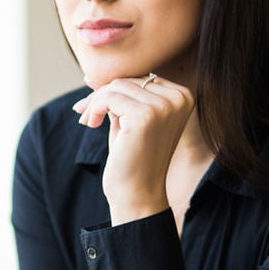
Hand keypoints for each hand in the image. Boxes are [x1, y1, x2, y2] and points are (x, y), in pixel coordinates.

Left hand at [72, 74, 194, 225]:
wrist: (137, 195)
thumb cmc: (132, 160)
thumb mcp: (127, 121)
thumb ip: (117, 96)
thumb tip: (91, 74)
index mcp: (183, 97)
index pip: (141, 78)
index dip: (113, 90)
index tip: (93, 105)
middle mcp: (179, 99)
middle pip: (128, 80)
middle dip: (101, 96)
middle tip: (85, 115)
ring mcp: (165, 106)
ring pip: (116, 86)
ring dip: (96, 102)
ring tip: (88, 121)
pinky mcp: (146, 115)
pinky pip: (110, 97)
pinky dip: (95, 108)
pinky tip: (91, 124)